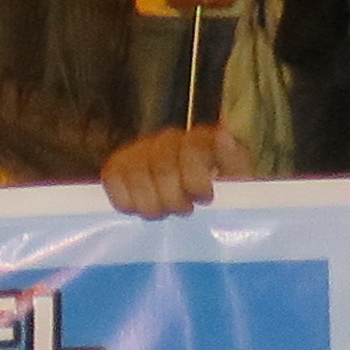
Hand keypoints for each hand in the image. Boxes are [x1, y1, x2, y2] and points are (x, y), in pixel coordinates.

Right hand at [101, 123, 249, 218]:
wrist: (200, 205)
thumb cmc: (222, 195)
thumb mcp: (238, 179)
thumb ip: (233, 159)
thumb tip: (223, 136)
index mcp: (198, 138)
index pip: (190, 148)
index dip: (195, 178)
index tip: (205, 199)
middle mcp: (167, 139)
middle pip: (161, 165)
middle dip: (172, 198)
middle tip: (183, 212)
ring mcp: (140, 150)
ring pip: (134, 173)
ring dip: (149, 202)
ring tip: (162, 213)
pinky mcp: (117, 166)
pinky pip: (112, 177)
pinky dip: (123, 199)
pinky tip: (137, 210)